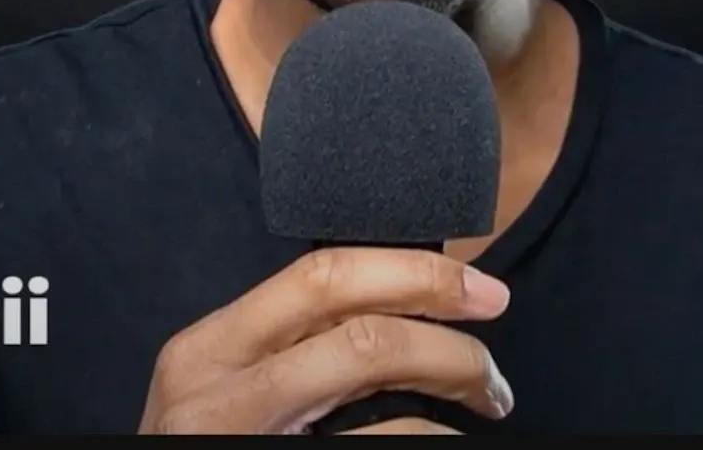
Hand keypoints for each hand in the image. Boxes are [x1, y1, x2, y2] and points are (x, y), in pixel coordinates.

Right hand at [137, 247, 514, 433]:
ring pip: (378, 383)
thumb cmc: (208, 447)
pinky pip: (380, 445)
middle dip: (446, 327)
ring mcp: (245, 437)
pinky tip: (445, 441)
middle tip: (495, 353)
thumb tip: (396, 314)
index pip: (321, 275)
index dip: (413, 270)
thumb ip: (285, 351)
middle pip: (360, 326)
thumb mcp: (224, 395)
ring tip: (485, 406)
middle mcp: (217, 389)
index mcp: (207, 350)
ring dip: (454, 384)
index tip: (477, 290)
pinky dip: (431, 437)